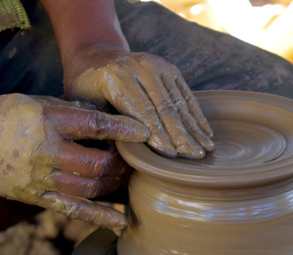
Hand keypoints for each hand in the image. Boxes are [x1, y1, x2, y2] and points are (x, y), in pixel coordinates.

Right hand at [0, 94, 148, 228]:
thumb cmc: (2, 115)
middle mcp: (45, 152)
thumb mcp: (36, 102)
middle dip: (120, 162)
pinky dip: (101, 217)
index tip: (144, 132)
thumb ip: (72, 112)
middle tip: (130, 158)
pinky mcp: (36, 197)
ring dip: (113, 184)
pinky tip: (121, 221)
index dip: (123, 129)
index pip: (94, 125)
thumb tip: (110, 120)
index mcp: (46, 122)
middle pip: (97, 163)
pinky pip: (74, 211)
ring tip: (123, 176)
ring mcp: (40, 179)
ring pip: (90, 188)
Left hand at [64, 47, 213, 158]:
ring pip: (179, 103)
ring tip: (207, 149)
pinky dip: (197, 114)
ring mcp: (157, 65)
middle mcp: (140, 67)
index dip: (159, 135)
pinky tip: (206, 132)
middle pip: (166, 108)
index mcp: (116, 77)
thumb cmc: (87, 90)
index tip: (173, 156)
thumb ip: (104, 129)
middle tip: (196, 156)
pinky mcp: (169, 68)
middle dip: (183, 135)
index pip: (143, 112)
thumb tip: (121, 160)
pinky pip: (186, 94)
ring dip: (195, 128)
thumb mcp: (85, 108)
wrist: (95, 57)